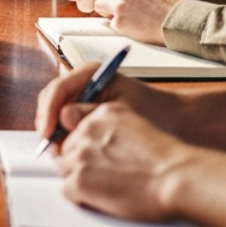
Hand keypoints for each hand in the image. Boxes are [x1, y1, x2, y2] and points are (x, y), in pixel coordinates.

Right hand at [34, 60, 177, 153]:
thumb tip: (63, 121)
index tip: (49, 133)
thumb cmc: (156, 112)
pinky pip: (66, 124)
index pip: (58, 88)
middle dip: (48, 124)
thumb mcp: (122, 112)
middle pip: (52, 100)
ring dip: (54, 133)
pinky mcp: (86, 113)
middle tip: (51, 148)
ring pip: (56, 114)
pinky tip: (69, 152)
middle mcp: (83, 82)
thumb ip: (91, 115)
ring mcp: (83, 98)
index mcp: (91, 73)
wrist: (178, 121)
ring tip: (60, 153)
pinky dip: (64, 138)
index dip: (49, 112)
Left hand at [58, 103, 194, 223]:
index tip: (95, 158)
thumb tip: (100, 147)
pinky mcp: (80, 179)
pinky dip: (81, 197)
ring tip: (107, 188)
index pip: (78, 128)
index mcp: (105, 113)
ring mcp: (82, 154)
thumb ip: (114, 131)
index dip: (86, 147)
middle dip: (82, 164)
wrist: (177, 178)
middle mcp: (89, 129)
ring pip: (66, 169)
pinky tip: (102, 199)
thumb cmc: (167, 161)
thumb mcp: (138, 127)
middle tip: (103, 178)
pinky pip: (67, 189)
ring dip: (81, 181)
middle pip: (68, 149)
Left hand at [79, 0, 180, 45]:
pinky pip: (110, 22)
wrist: (177, 22)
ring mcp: (119, 5)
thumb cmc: (167, 6)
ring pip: (99, 5)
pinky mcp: (118, 22)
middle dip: (109, 1)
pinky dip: (118, 25)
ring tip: (124, 17)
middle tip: (122, 9)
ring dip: (108, 11)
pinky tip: (132, 26)